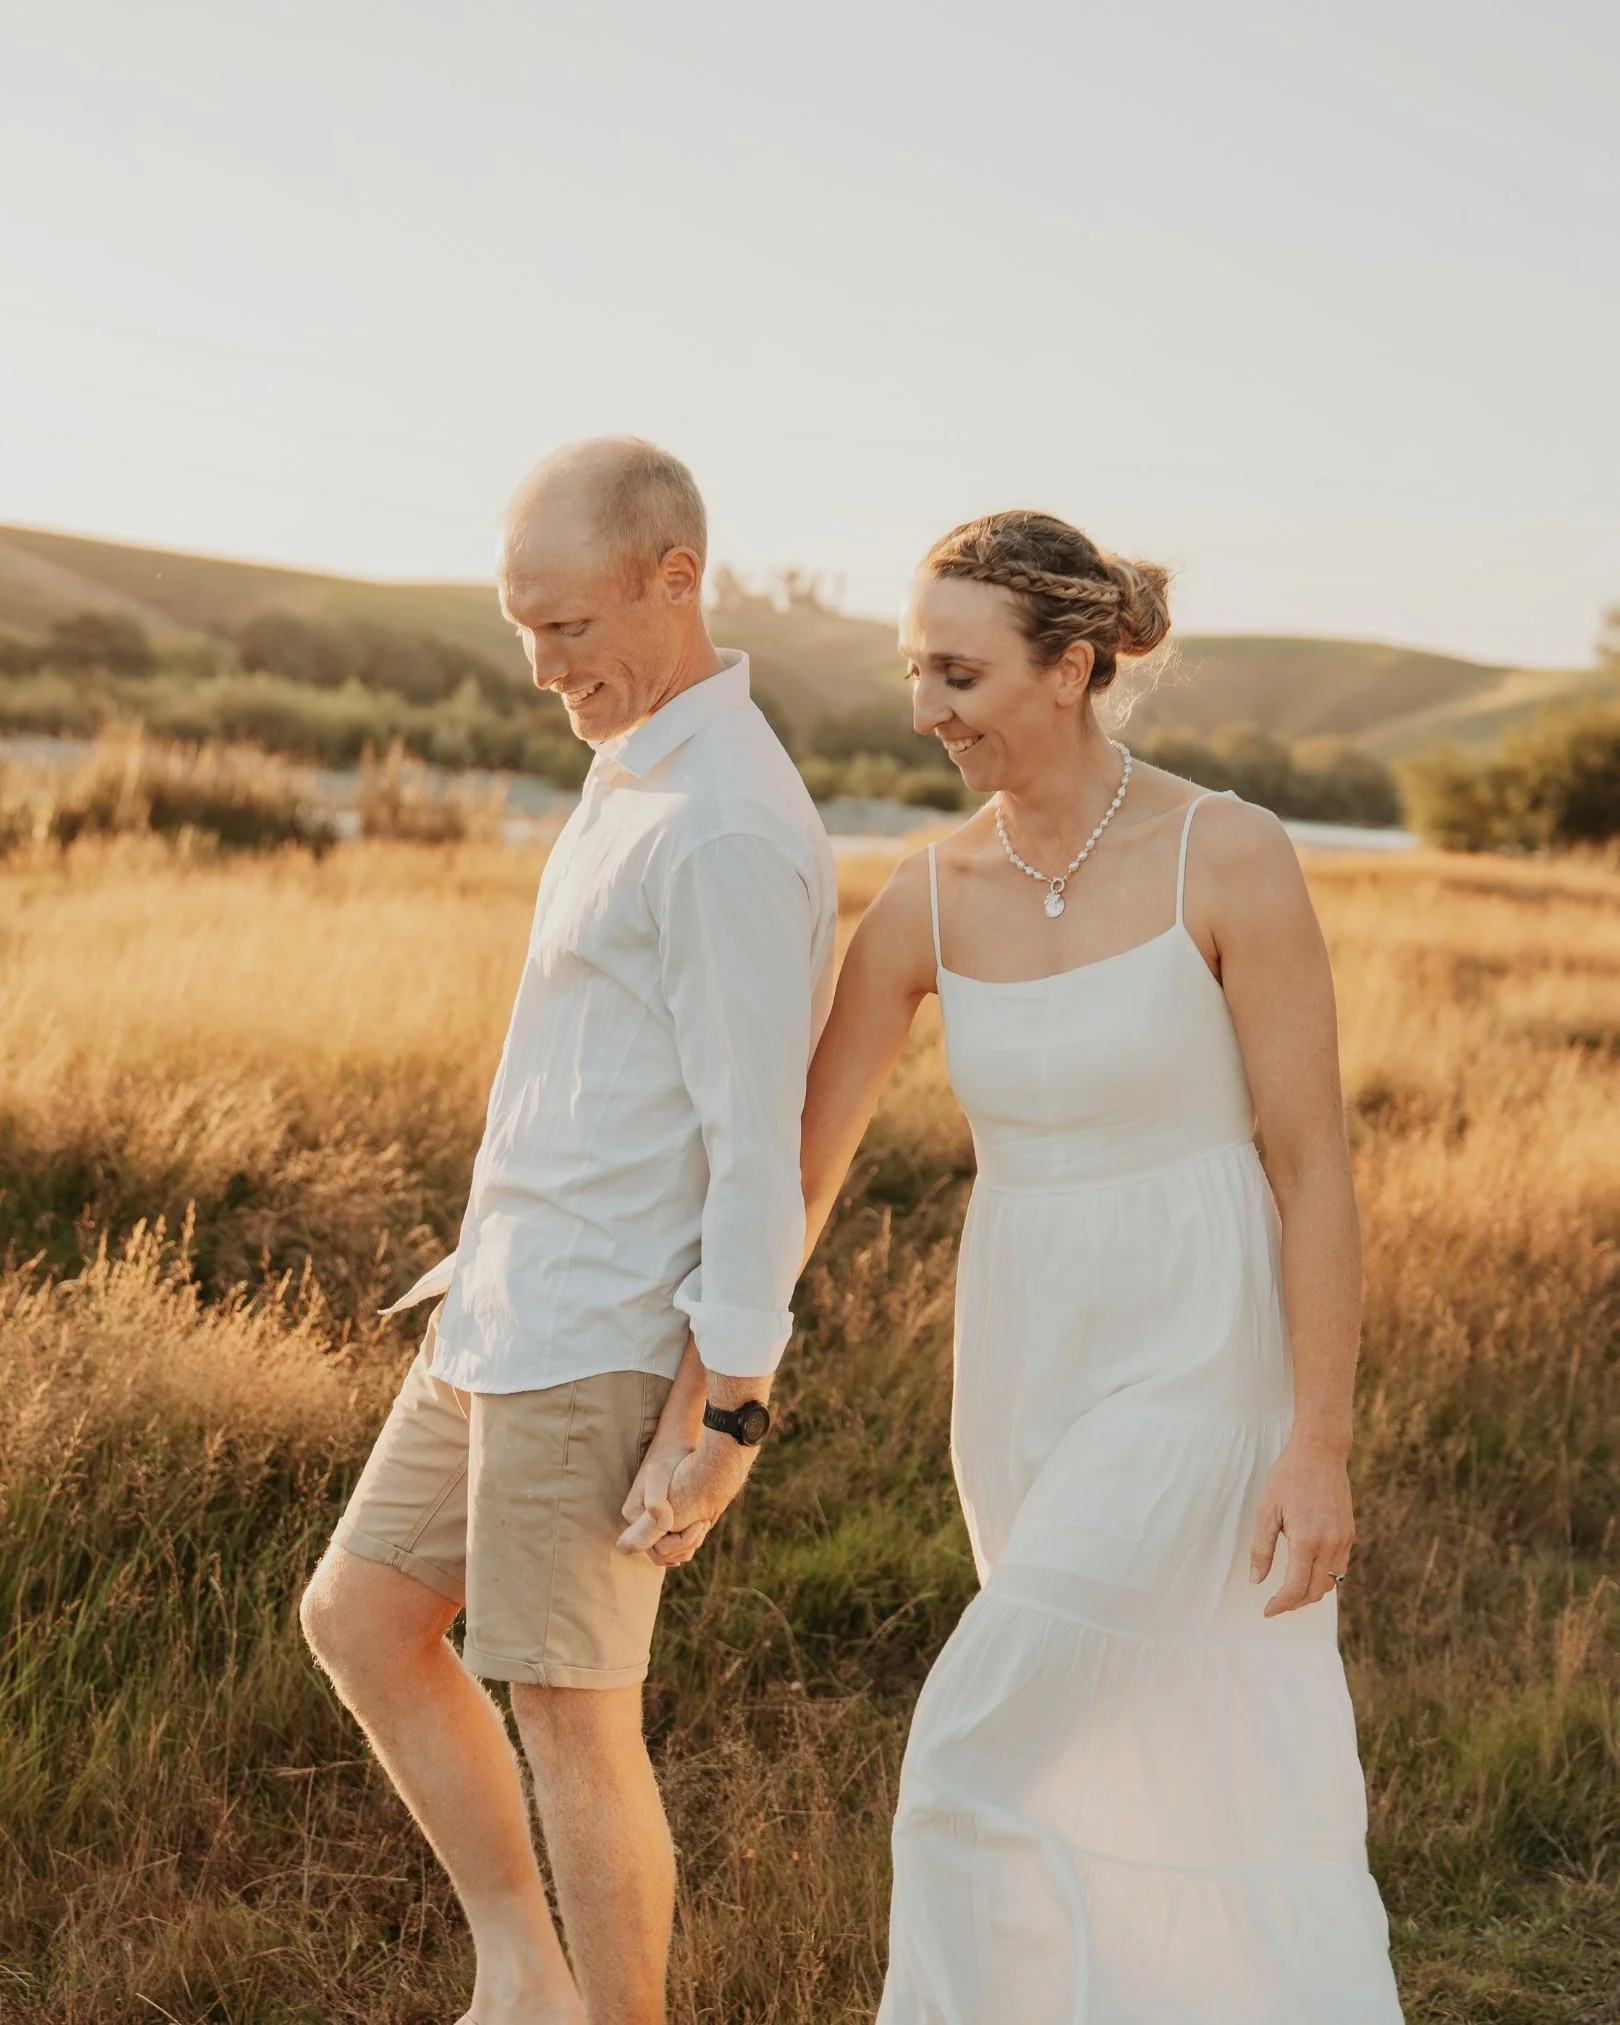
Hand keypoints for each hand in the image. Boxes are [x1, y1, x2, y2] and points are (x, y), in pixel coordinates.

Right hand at [616, 1430, 756, 1566]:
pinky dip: (690, 1540)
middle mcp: (640, 1524)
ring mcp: (652, 1525)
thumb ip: (657, 1500)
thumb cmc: (669, 1458)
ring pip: (669, 1553)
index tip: (694, 1526)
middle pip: (660, 1555)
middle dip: (683, 1546)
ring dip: (688, 1546)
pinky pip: (677, 1544)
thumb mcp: (660, 1475)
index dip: (671, 1545)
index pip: (646, 1547)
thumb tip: (665, 1525)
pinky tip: (703, 1523)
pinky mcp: (665, 1523)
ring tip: (704, 1523)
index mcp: (633, 1515)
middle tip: (703, 1525)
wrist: (678, 1447)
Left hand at [1249, 1435, 1354, 1615]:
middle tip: (1275, 1605)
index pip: (1296, 1588)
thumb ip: (1262, 1548)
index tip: (1267, 1611)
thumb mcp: (1267, 1510)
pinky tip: (1307, 1573)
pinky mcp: (1350, 1534)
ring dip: (1310, 1593)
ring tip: (1289, 1593)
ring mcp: (1344, 1540)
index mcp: (1307, 1541)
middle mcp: (1330, 1545)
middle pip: (1315, 1592)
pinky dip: (1323, 1578)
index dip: (1280, 1605)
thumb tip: (1256, 1581)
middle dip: (1294, 1604)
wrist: (1320, 1453)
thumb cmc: (1288, 1478)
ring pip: (1330, 1583)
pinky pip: (1339, 1568)